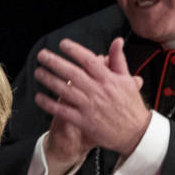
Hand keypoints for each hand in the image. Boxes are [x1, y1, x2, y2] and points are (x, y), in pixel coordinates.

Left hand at [34, 37, 148, 157]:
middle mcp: (98, 91)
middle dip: (55, 62)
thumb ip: (119, 60)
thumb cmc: (131, 106)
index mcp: (108, 79)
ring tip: (38, 72)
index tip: (62, 44)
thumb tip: (117, 41)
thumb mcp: (127, 80)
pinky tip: (39, 98)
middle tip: (42, 55)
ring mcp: (90, 107)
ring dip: (49, 80)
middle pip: (73, 74)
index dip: (75, 50)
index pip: (89, 60)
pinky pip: (63, 111)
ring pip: (65, 91)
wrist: (136, 133)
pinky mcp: (84, 122)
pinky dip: (50, 104)